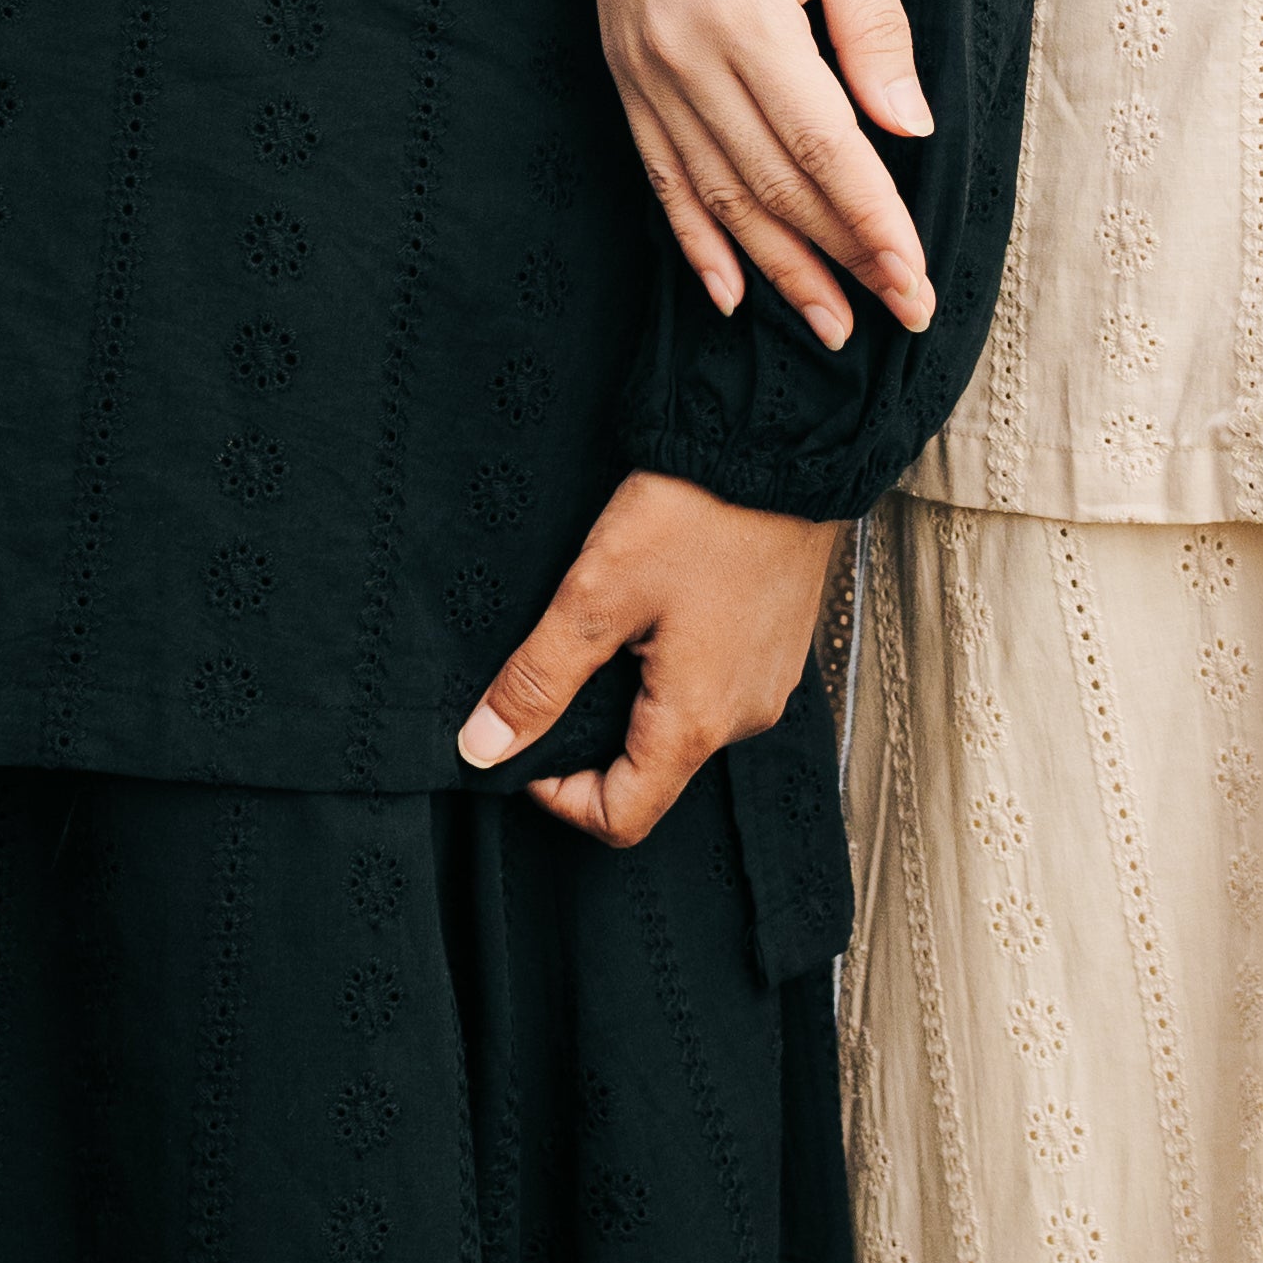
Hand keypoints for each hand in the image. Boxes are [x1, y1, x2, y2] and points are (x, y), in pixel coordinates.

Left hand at [456, 469, 839, 843]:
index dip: (561, 798)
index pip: (624, 818)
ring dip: (635, 695)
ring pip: (684, 722)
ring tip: (610, 625)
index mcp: (698, 720)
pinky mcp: (778, 643)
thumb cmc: (696, 513)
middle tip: (559, 669)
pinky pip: (716, 682)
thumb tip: (483, 747)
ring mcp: (769, 680)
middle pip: (653, 771)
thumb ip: (538, 679)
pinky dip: (675, 665)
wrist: (779, 444)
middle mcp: (744, 716)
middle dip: (594, 738)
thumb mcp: (597, 593)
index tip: (528, 744)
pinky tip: (659, 604)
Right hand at [535, 0, 932, 349]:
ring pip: (715, 194)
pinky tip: (729, 290)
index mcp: (745, 16)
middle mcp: (684, 57)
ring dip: (778, 268)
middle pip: (772, 186)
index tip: (917, 282)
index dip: (874, 225)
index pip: (824, 149)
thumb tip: (908, 127)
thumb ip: (874, 26)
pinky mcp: (621, 66)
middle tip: (896, 315)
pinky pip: (658, 172)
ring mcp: (643, 68)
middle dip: (840, 260)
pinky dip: (694, 238)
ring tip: (830, 325)